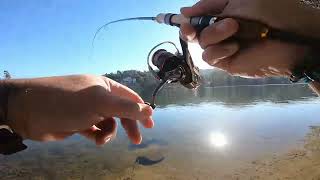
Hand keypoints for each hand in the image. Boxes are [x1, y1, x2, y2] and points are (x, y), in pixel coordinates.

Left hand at [5, 75, 153, 144]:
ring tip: (101, 140)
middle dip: (129, 125)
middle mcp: (97, 97)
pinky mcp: (78, 123)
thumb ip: (126, 107)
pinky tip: (95, 141)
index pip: (130, 97)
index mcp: (104, 86)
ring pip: (108, 123)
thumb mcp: (100, 103)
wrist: (28, 110)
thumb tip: (149, 110)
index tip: (151, 125)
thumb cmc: (67, 101)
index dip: (142, 110)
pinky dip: (97, 136)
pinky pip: (95, 130)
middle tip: (137, 140)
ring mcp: (87, 110)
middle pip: (121, 112)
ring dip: (109, 133)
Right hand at [180, 0, 319, 77]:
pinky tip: (235, 46)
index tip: (182, 19)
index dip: (186, 21)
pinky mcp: (227, 63)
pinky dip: (219, 49)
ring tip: (234, 28)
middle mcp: (219, 33)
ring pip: (201, 45)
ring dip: (214, 34)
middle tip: (193, 25)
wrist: (290, 33)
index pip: (196, 20)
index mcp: (221, 16)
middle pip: (193, 34)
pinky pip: (210, 57)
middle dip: (192, 29)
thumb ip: (209, 6)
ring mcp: (223, 48)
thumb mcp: (236, 0)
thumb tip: (183, 12)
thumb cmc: (269, 11)